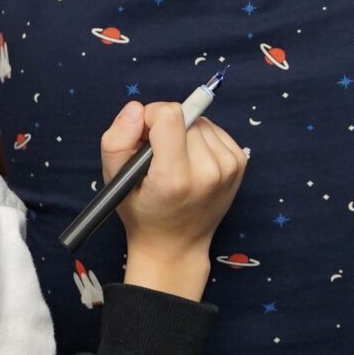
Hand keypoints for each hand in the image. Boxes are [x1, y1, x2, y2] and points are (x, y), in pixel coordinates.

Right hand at [107, 98, 246, 300]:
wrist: (175, 245)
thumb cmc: (141, 210)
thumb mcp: (114, 178)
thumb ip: (118, 139)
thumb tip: (138, 109)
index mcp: (175, 178)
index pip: (170, 115)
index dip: (150, 118)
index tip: (144, 139)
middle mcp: (208, 172)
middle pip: (185, 117)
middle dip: (166, 128)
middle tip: (158, 157)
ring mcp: (228, 168)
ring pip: (200, 121)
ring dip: (184, 133)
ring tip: (174, 162)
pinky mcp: (239, 163)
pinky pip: (214, 130)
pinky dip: (199, 139)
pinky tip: (191, 162)